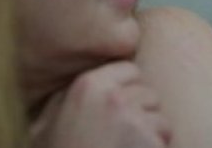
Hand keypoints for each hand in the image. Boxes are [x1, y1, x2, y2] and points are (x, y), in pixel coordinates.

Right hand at [29, 61, 171, 147]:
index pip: (131, 70)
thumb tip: (77, 83)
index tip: (117, 114)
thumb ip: (64, 99)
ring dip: (150, 135)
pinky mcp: (148, 140)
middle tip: (119, 139)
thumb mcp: (47, 126)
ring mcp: (132, 119)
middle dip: (143, 115)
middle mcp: (112, 97)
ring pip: (159, 118)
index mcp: (87, 86)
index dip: (129, 92)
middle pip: (149, 94)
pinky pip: (164, 137)